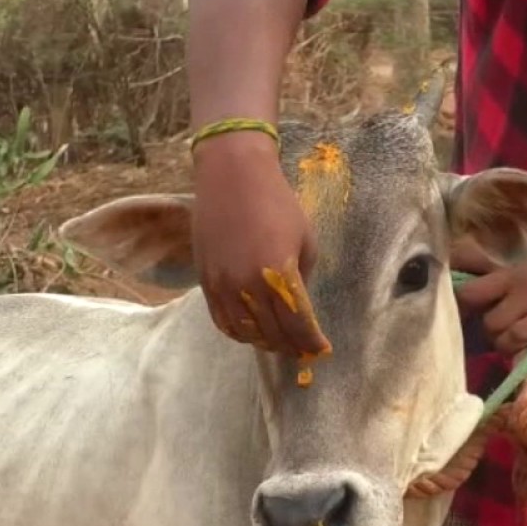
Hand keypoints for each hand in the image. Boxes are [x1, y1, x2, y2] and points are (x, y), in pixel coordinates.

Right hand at [190, 133, 331, 358]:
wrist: (232, 176)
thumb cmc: (277, 202)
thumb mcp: (305, 239)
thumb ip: (302, 277)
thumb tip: (298, 305)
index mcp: (278, 275)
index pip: (297, 325)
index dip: (310, 341)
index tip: (321, 349)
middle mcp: (247, 286)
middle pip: (272, 333)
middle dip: (291, 345)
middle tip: (302, 349)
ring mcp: (222, 285)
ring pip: (245, 332)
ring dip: (265, 342)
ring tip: (278, 342)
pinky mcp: (205, 280)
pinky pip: (221, 320)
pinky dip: (238, 332)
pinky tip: (251, 332)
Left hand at [455, 237, 526, 354]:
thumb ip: (515, 259)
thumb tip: (488, 267)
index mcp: (514, 257)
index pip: (468, 258)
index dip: (451, 272)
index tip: (442, 283)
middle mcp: (517, 277)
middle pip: (471, 296)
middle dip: (468, 311)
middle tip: (475, 318)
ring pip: (492, 324)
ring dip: (494, 335)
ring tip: (503, 336)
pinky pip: (516, 340)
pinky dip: (512, 347)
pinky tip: (518, 347)